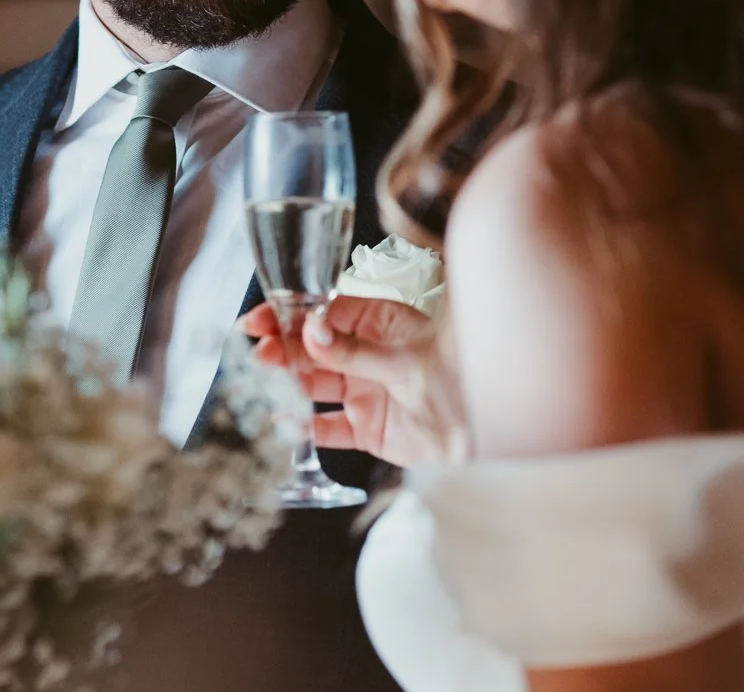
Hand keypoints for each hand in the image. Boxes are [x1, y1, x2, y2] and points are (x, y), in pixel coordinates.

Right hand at [240, 295, 461, 467]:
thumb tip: (312, 331)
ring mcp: (366, 391)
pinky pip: (328, 427)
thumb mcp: (405, 358)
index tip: (262, 318)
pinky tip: (284, 420)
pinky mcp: (367, 428)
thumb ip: (355, 350)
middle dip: (284, 348)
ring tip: (263, 380)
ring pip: (316, 384)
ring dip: (289, 382)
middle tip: (258, 352)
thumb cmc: (459, 378)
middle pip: (315, 348)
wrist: (485, 432)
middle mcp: (368, 354)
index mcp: (380, 322)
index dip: (291, 315)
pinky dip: (305, 426)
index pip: (325, 312)